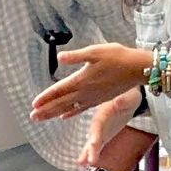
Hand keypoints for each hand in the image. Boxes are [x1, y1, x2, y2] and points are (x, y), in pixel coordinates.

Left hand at [30, 43, 144, 121]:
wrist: (138, 69)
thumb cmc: (118, 57)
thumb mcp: (95, 51)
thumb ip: (76, 56)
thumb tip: (59, 58)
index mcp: (82, 79)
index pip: (59, 90)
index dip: (46, 97)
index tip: (33, 104)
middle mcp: (86, 92)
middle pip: (61, 103)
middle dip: (46, 110)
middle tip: (32, 117)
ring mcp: (93, 97)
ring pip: (69, 108)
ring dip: (54, 113)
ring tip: (42, 118)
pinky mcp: (100, 99)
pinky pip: (81, 109)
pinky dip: (71, 113)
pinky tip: (64, 117)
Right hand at [79, 88, 143, 167]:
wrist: (127, 99)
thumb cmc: (128, 96)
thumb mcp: (129, 96)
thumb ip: (124, 100)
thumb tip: (119, 101)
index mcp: (103, 112)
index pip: (98, 124)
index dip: (95, 134)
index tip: (94, 143)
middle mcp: (98, 122)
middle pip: (93, 136)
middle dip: (90, 148)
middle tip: (87, 160)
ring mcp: (100, 130)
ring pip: (92, 142)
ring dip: (87, 153)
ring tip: (81, 163)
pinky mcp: (103, 135)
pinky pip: (96, 146)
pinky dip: (92, 153)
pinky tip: (86, 162)